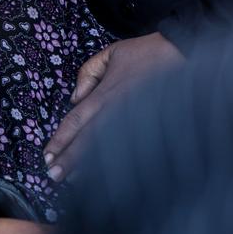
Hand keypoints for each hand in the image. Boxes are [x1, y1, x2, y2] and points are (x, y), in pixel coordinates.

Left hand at [43, 32, 183, 181]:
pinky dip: (117, 162)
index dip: (60, 140)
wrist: (185, 54)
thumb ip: (88, 72)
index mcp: (104, 94)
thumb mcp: (111, 53)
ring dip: (88, 166)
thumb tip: (75, 98)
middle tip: (53, 176)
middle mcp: (116, 111)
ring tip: (72, 181)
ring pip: (105, 148)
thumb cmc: (148, 52)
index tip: (47, 156)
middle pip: (86, 140)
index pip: (75, 121)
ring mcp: (134, 121)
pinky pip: (129, 147)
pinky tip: (107, 175)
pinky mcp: (151, 127)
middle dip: (69, 160)